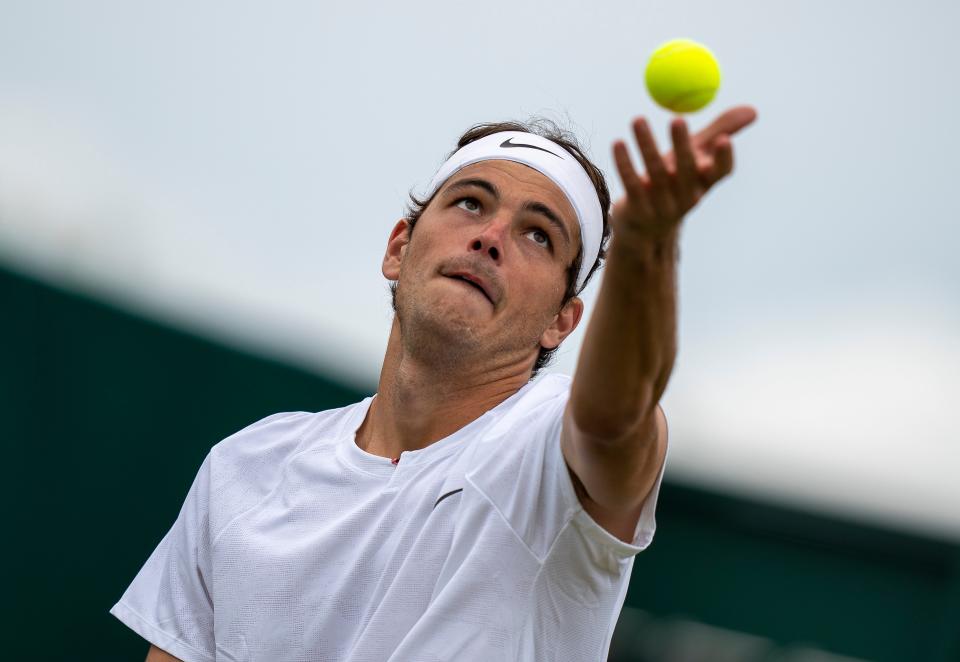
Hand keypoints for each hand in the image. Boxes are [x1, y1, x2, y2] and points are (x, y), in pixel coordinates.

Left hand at [610, 105, 757, 242]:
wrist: (645, 227)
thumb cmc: (674, 181)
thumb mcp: (697, 156)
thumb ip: (721, 131)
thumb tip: (753, 111)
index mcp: (705, 183)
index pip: (721, 172)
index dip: (723, 158)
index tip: (724, 139)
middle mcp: (687, 196)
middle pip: (687, 170)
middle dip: (683, 144)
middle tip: (678, 118)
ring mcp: (662, 205)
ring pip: (655, 172)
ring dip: (646, 144)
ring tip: (637, 119)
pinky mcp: (638, 209)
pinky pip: (631, 182)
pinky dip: (624, 162)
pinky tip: (618, 144)